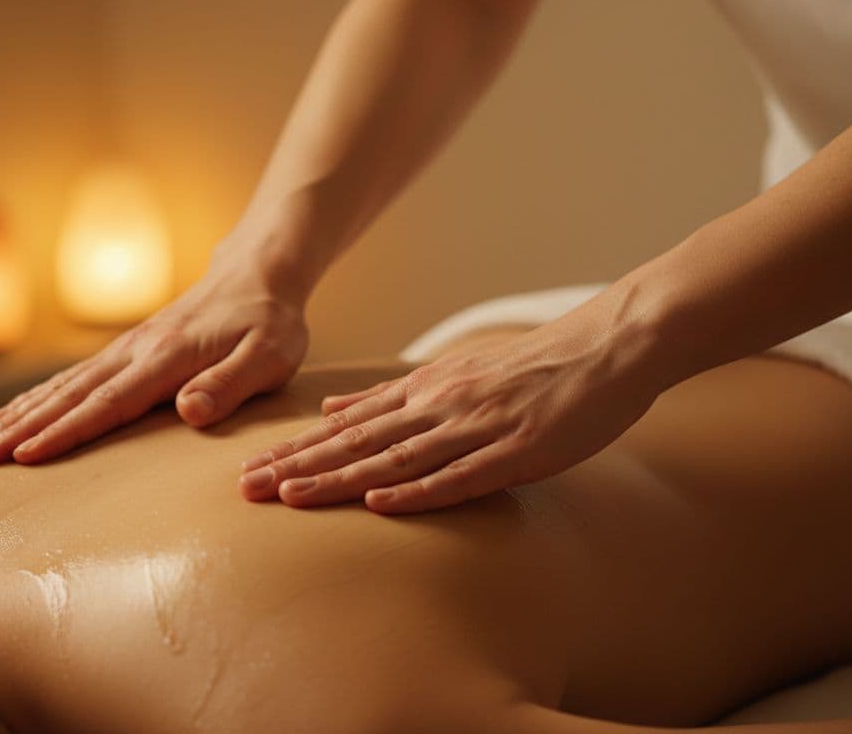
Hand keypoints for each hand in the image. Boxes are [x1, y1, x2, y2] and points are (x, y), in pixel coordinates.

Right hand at [0, 267, 307, 464]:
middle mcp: (136, 351)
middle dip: (23, 428)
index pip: (109, 403)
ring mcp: (126, 349)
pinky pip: (72, 378)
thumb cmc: (270, 322)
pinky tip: (11, 414)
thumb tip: (188, 411)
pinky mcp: (126, 351)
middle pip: (70, 395)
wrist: (259, 273)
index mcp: (167, 358)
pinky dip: (37, 397)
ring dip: (19, 415)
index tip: (27, 456)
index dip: (67, 431)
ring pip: (62, 386)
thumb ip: (229, 384)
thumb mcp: (269, 355)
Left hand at [237, 306, 663, 512]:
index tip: (247, 471)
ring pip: (395, 460)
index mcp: (423, 390)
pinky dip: (418, 490)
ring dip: (340, 481)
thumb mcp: (450, 373)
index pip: (344, 428)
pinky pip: (459, 476)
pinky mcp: (515, 450)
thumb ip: (391, 397)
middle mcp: (439, 406)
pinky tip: (381, 503)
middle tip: (246, 491)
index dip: (294, 451)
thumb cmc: (531, 368)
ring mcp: (476, 428)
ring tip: (290, 498)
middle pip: (356, 443)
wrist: (605, 348)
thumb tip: (330, 411)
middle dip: (298, 467)